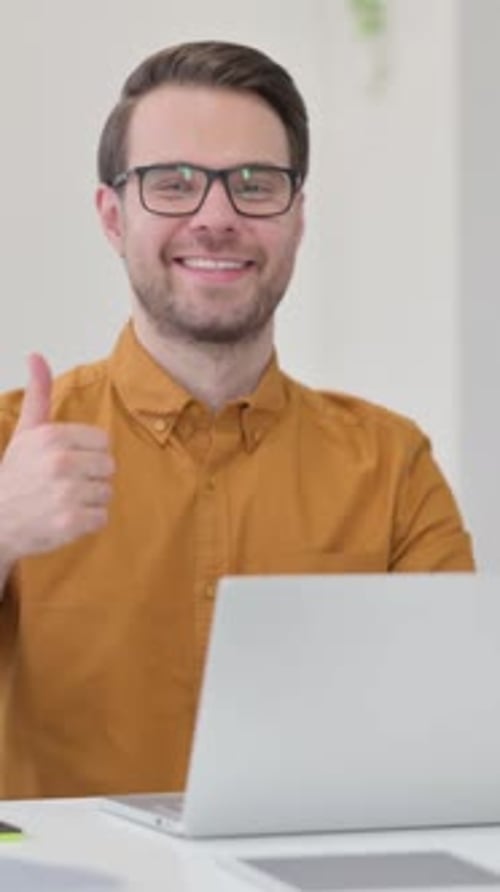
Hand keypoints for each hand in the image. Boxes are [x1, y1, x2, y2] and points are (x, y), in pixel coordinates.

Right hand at [0, 354, 114, 562]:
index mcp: (52, 436)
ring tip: (63, 501)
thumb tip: (36, 356)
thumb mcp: (25, 432)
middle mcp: (60, 462)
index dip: (88, 454)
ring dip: (89, 501)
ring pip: (106, 493)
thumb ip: (38, 395)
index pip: (102, 442)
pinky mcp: (70, 522)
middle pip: (109, 467)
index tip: (66, 463)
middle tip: (65, 484)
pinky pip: (102, 517)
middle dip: (91, 477)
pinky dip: (88, 523)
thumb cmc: (16, 475)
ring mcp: (66, 493)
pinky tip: (65, 518)